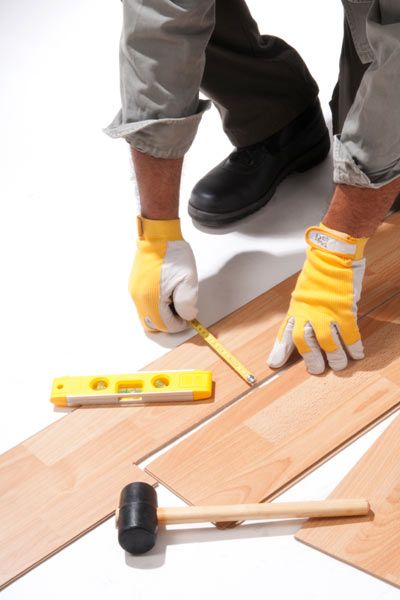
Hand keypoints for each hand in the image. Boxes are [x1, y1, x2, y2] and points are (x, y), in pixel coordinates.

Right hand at [129, 217, 197, 332]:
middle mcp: (138, 298)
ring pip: (146, 316)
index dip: (178, 325)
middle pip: (152, 325)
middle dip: (167, 324)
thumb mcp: (188, 279)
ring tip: (174, 302)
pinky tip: (166, 295)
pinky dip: (154, 307)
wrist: (158, 236)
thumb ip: (187, 302)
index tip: (188, 316)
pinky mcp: (133, 285)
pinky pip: (143, 304)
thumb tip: (186, 316)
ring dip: (161, 315)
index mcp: (151, 298)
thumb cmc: (174, 256)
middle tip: (180, 313)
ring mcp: (134, 291)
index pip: (164, 325)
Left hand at [267, 223, 368, 374]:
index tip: (274, 364)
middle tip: (316, 370)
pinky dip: (353, 346)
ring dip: (334, 357)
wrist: (333, 254)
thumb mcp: (302, 293)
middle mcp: (308, 313)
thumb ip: (302, 311)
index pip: (285, 333)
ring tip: (338, 365)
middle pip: (305, 342)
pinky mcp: (344, 310)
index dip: (280, 350)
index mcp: (296, 308)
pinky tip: (356, 353)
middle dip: (311, 359)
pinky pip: (349, 334)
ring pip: (327, 343)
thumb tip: (300, 327)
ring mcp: (326, 313)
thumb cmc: (318, 273)